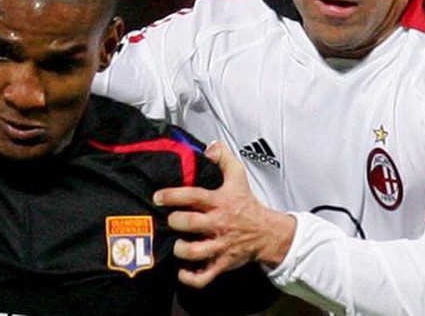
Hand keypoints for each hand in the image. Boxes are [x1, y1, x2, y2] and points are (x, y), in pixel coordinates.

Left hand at [153, 141, 295, 287]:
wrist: (266, 232)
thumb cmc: (247, 203)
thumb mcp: (238, 176)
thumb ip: (223, 157)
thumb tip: (208, 147)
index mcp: (220, 202)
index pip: (194, 196)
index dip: (173, 196)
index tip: (158, 197)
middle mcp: (219, 224)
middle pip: (190, 224)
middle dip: (175, 221)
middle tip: (171, 220)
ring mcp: (220, 246)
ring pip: (194, 252)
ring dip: (180, 249)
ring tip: (177, 243)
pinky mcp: (222, 264)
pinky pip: (203, 277)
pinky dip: (189, 277)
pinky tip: (182, 270)